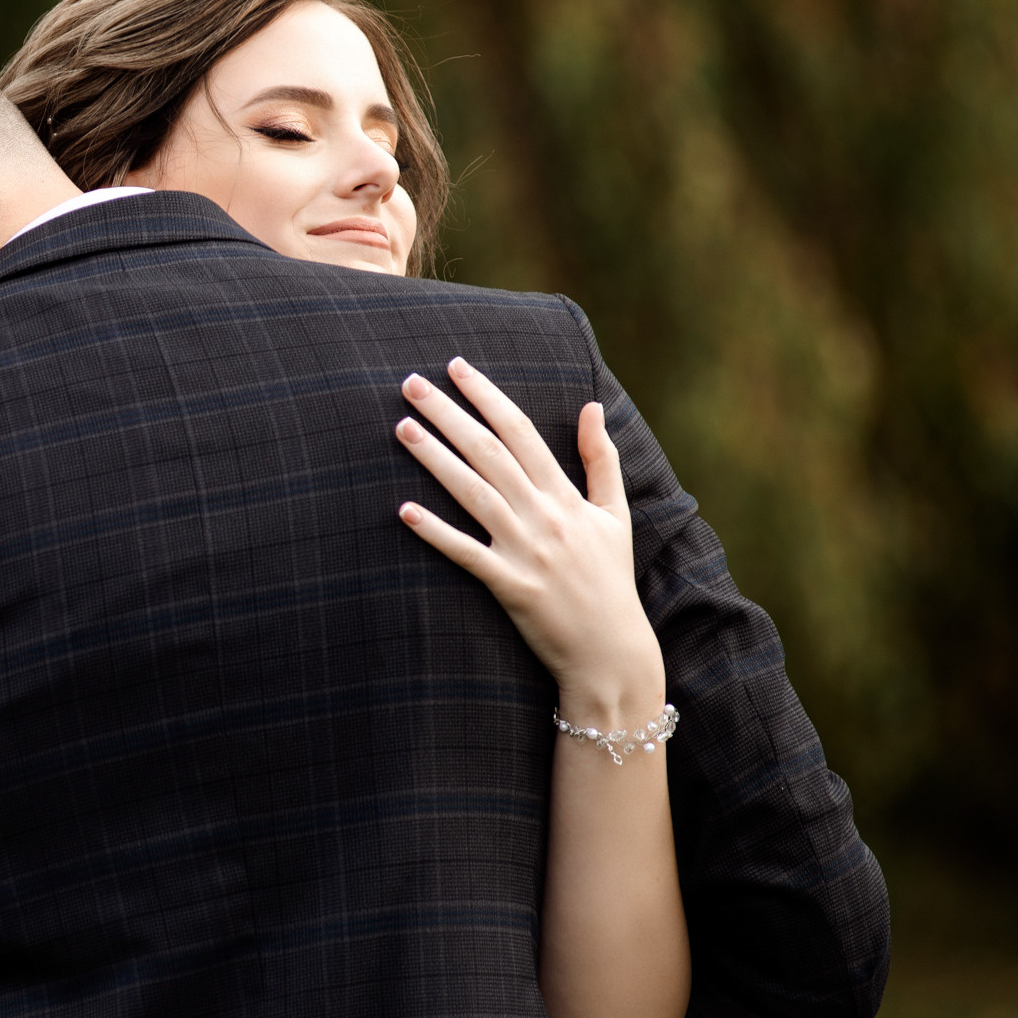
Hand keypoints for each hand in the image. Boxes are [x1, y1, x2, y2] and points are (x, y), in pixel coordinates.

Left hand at [393, 359, 663, 727]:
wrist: (612, 651)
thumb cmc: (610, 580)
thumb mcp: (616, 516)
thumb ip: (602, 460)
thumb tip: (592, 406)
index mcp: (566, 496)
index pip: (521, 432)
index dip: (486, 396)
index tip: (455, 367)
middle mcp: (545, 516)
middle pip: (488, 452)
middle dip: (448, 414)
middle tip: (410, 383)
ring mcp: (526, 550)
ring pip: (472, 493)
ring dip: (435, 458)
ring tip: (401, 427)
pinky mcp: (510, 586)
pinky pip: (467, 554)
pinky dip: (436, 532)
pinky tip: (405, 511)